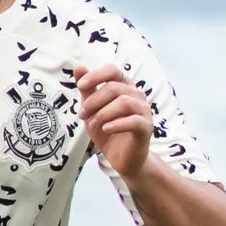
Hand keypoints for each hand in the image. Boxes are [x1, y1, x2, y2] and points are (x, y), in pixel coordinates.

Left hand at [70, 56, 154, 183]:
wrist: (122, 158)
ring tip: (92, 124)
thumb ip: (87, 89)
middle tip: (82, 114)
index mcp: (125, 86)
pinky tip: (106, 129)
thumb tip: (79, 67)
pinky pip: (134, 121)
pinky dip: (117, 124)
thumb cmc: (108, 130)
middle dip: (94, 101)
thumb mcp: (92, 109)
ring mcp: (144, 111)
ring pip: (124, 102)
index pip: (113, 70)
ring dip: (103, 113)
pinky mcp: (147, 127)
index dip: (96, 75)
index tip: (80, 86)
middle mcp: (137, 95)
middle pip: (114, 88)